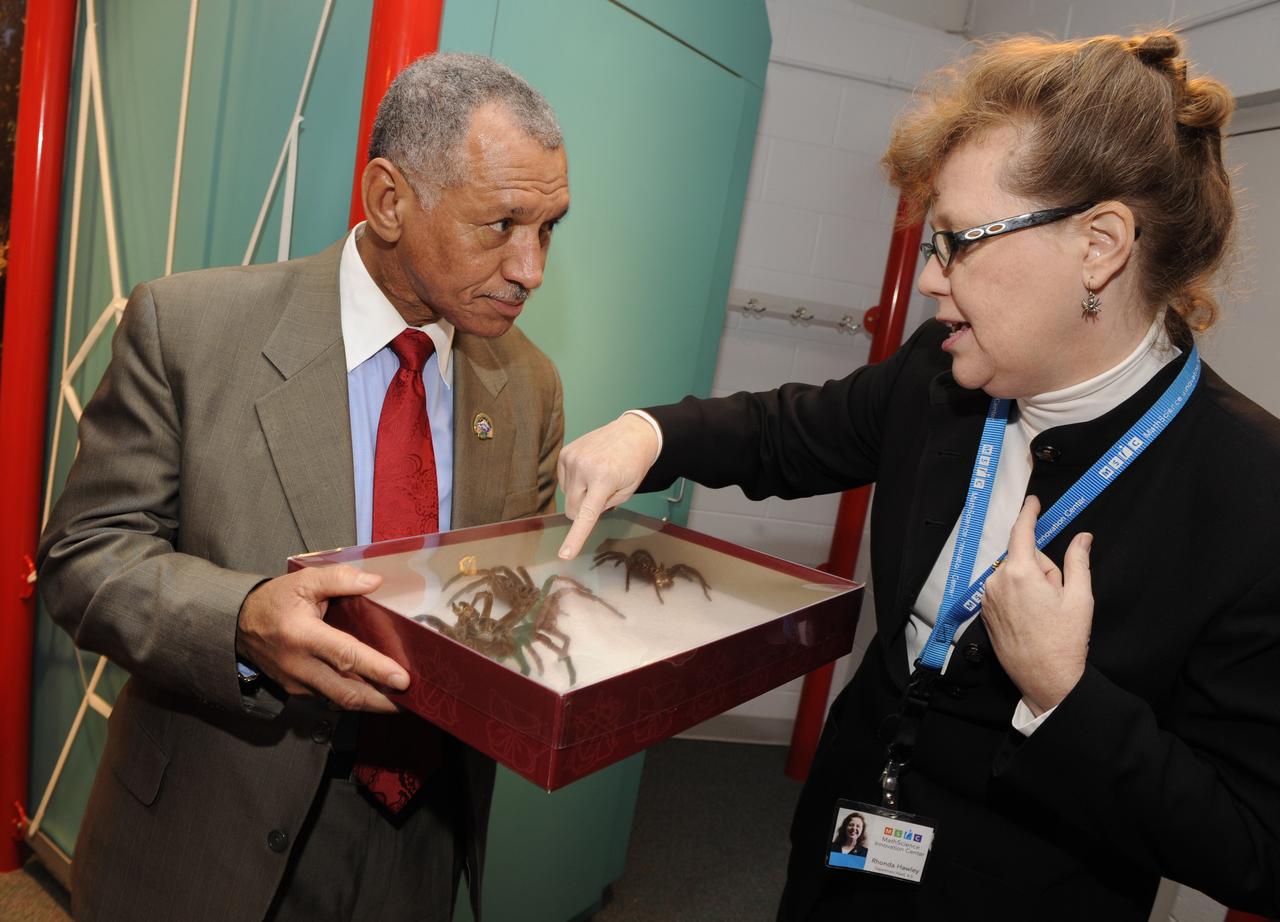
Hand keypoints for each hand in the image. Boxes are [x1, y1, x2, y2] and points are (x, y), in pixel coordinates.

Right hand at [236, 565, 407, 712]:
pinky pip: (331, 698)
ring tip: (401, 701)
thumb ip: (339, 579)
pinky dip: (355, 699)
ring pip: (340, 700)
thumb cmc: (274, 601)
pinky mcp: (298, 691)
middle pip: (347, 692)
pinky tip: (375, 694)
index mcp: (303, 636)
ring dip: (372, 704)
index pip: (345, 656)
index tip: (402, 679)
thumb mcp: (303, 581)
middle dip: (382, 701)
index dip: (376, 669)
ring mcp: (298, 683)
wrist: (237, 626)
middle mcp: (300, 665)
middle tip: (412, 699)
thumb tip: (375, 582)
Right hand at [557, 413, 658, 558]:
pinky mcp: (565, 453)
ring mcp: (572, 458)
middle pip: (572, 509)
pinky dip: (575, 481)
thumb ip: (606, 506)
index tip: (565, 554)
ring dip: (580, 493)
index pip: (586, 514)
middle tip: (602, 494)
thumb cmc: (634, 463)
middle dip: (584, 509)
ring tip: (598, 476)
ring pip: (567, 496)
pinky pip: (563, 481)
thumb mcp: (628, 491)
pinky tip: (589, 470)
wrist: (632, 432)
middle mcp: (584, 467)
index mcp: (604, 479)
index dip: (575, 537)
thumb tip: (583, 515)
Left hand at [981, 496, 1093, 715]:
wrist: (1046, 679)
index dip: (1029, 513)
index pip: (1022, 532)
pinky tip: (1033, 617)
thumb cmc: (1064, 641)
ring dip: (1031, 583)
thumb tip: (1082, 537)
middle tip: (1058, 594)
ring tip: (1045, 611)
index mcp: (1021, 573)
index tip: (1034, 502)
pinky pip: (1005, 590)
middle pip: (1024, 557)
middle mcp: (998, 582)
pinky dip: (1019, 595)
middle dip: (1042, 568)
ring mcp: (988, 598)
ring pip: (1014, 575)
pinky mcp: (985, 611)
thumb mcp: (1080, 598)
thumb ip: (1078, 561)